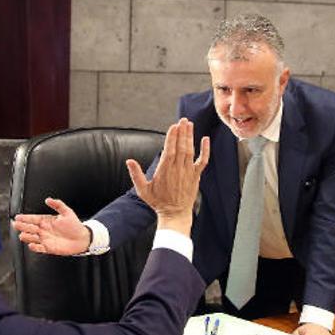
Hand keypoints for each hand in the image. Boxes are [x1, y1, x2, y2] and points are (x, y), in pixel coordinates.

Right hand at [12, 198, 89, 254]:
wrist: (82, 238)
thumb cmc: (75, 225)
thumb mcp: (67, 212)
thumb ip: (58, 205)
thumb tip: (48, 199)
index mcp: (47, 221)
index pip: (33, 219)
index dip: (25, 218)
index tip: (18, 217)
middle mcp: (44, 230)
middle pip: (30, 228)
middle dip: (22, 226)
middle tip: (16, 224)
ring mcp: (45, 239)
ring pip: (32, 238)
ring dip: (26, 237)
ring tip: (22, 235)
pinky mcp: (48, 248)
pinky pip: (39, 248)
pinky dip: (34, 247)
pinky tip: (31, 245)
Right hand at [125, 118, 209, 235]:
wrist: (175, 214)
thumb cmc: (158, 202)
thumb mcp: (142, 190)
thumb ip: (135, 174)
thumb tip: (129, 161)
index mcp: (164, 170)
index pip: (169, 149)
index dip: (172, 137)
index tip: (173, 126)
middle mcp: (178, 169)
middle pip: (181, 146)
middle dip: (182, 132)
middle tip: (183, 120)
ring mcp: (188, 172)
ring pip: (190, 150)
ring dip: (190, 136)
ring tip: (189, 124)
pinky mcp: (196, 176)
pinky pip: (203, 161)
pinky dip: (205, 150)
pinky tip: (205, 139)